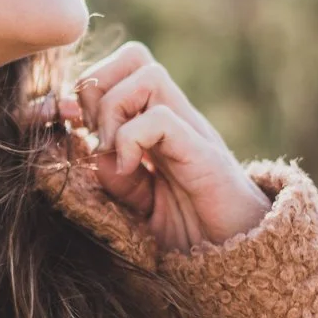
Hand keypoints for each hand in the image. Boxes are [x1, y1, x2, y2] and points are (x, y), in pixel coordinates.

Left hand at [32, 41, 270, 253]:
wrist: (245, 260)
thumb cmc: (193, 232)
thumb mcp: (139, 207)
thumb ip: (116, 180)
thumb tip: (92, 152)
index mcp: (158, 126)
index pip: (121, 70)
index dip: (86, 90)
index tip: (72, 128)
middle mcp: (177, 119)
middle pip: (134, 57)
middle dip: (98, 89)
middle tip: (96, 136)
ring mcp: (193, 132)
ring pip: (149, 74)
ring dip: (113, 110)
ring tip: (111, 152)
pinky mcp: (205, 155)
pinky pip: (161, 118)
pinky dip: (131, 139)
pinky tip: (128, 171)